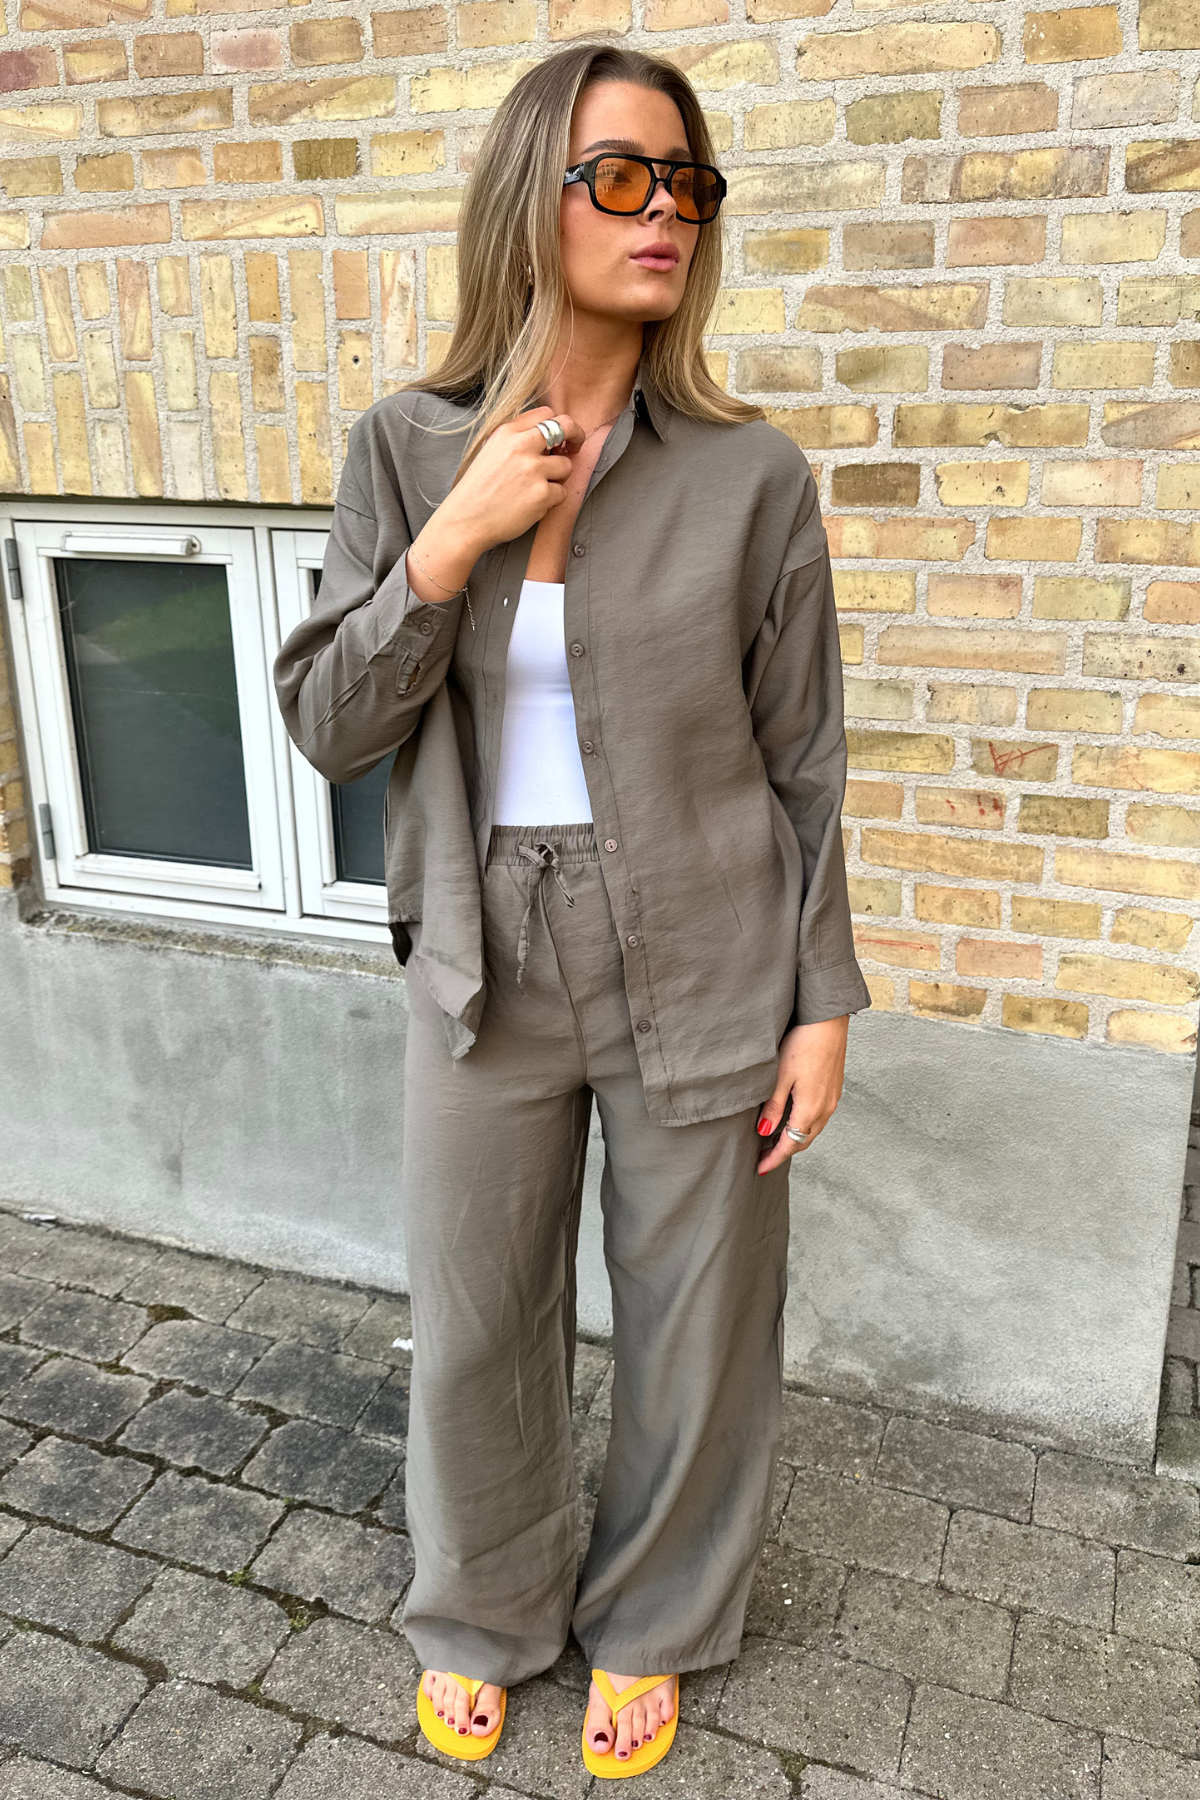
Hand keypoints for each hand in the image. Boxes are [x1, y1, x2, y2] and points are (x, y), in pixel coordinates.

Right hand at [405, 407, 583, 602]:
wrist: (465, 520)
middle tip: (573, 448)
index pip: (546, 414)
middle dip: (576, 436)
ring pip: (566, 466)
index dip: (558, 424)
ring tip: (536, 489)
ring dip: (558, 478)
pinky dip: (551, 501)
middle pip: (565, 426)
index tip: (560, 437)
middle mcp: (521, 446)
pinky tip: (531, 505)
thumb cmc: (478, 489)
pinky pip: (561, 493)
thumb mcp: (491, 451)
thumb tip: (549, 438)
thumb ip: (517, 440)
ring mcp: (533, 469)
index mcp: (507, 432)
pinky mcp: (541, 493)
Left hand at [755, 1015, 848, 1174]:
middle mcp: (825, 1108)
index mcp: (810, 1109)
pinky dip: (805, 1124)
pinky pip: (819, 1116)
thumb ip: (773, 1107)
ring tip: (775, 1141)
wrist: (828, 1022)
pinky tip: (793, 1118)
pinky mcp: (834, 1088)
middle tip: (764, 1157)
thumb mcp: (780, 1076)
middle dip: (784, 1152)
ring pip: (812, 1129)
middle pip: (803, 1140)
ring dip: (795, 1138)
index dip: (774, 1159)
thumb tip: (764, 1132)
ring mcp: (832, 1099)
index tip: (760, 1169)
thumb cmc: (803, 1044)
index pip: (790, 1144)